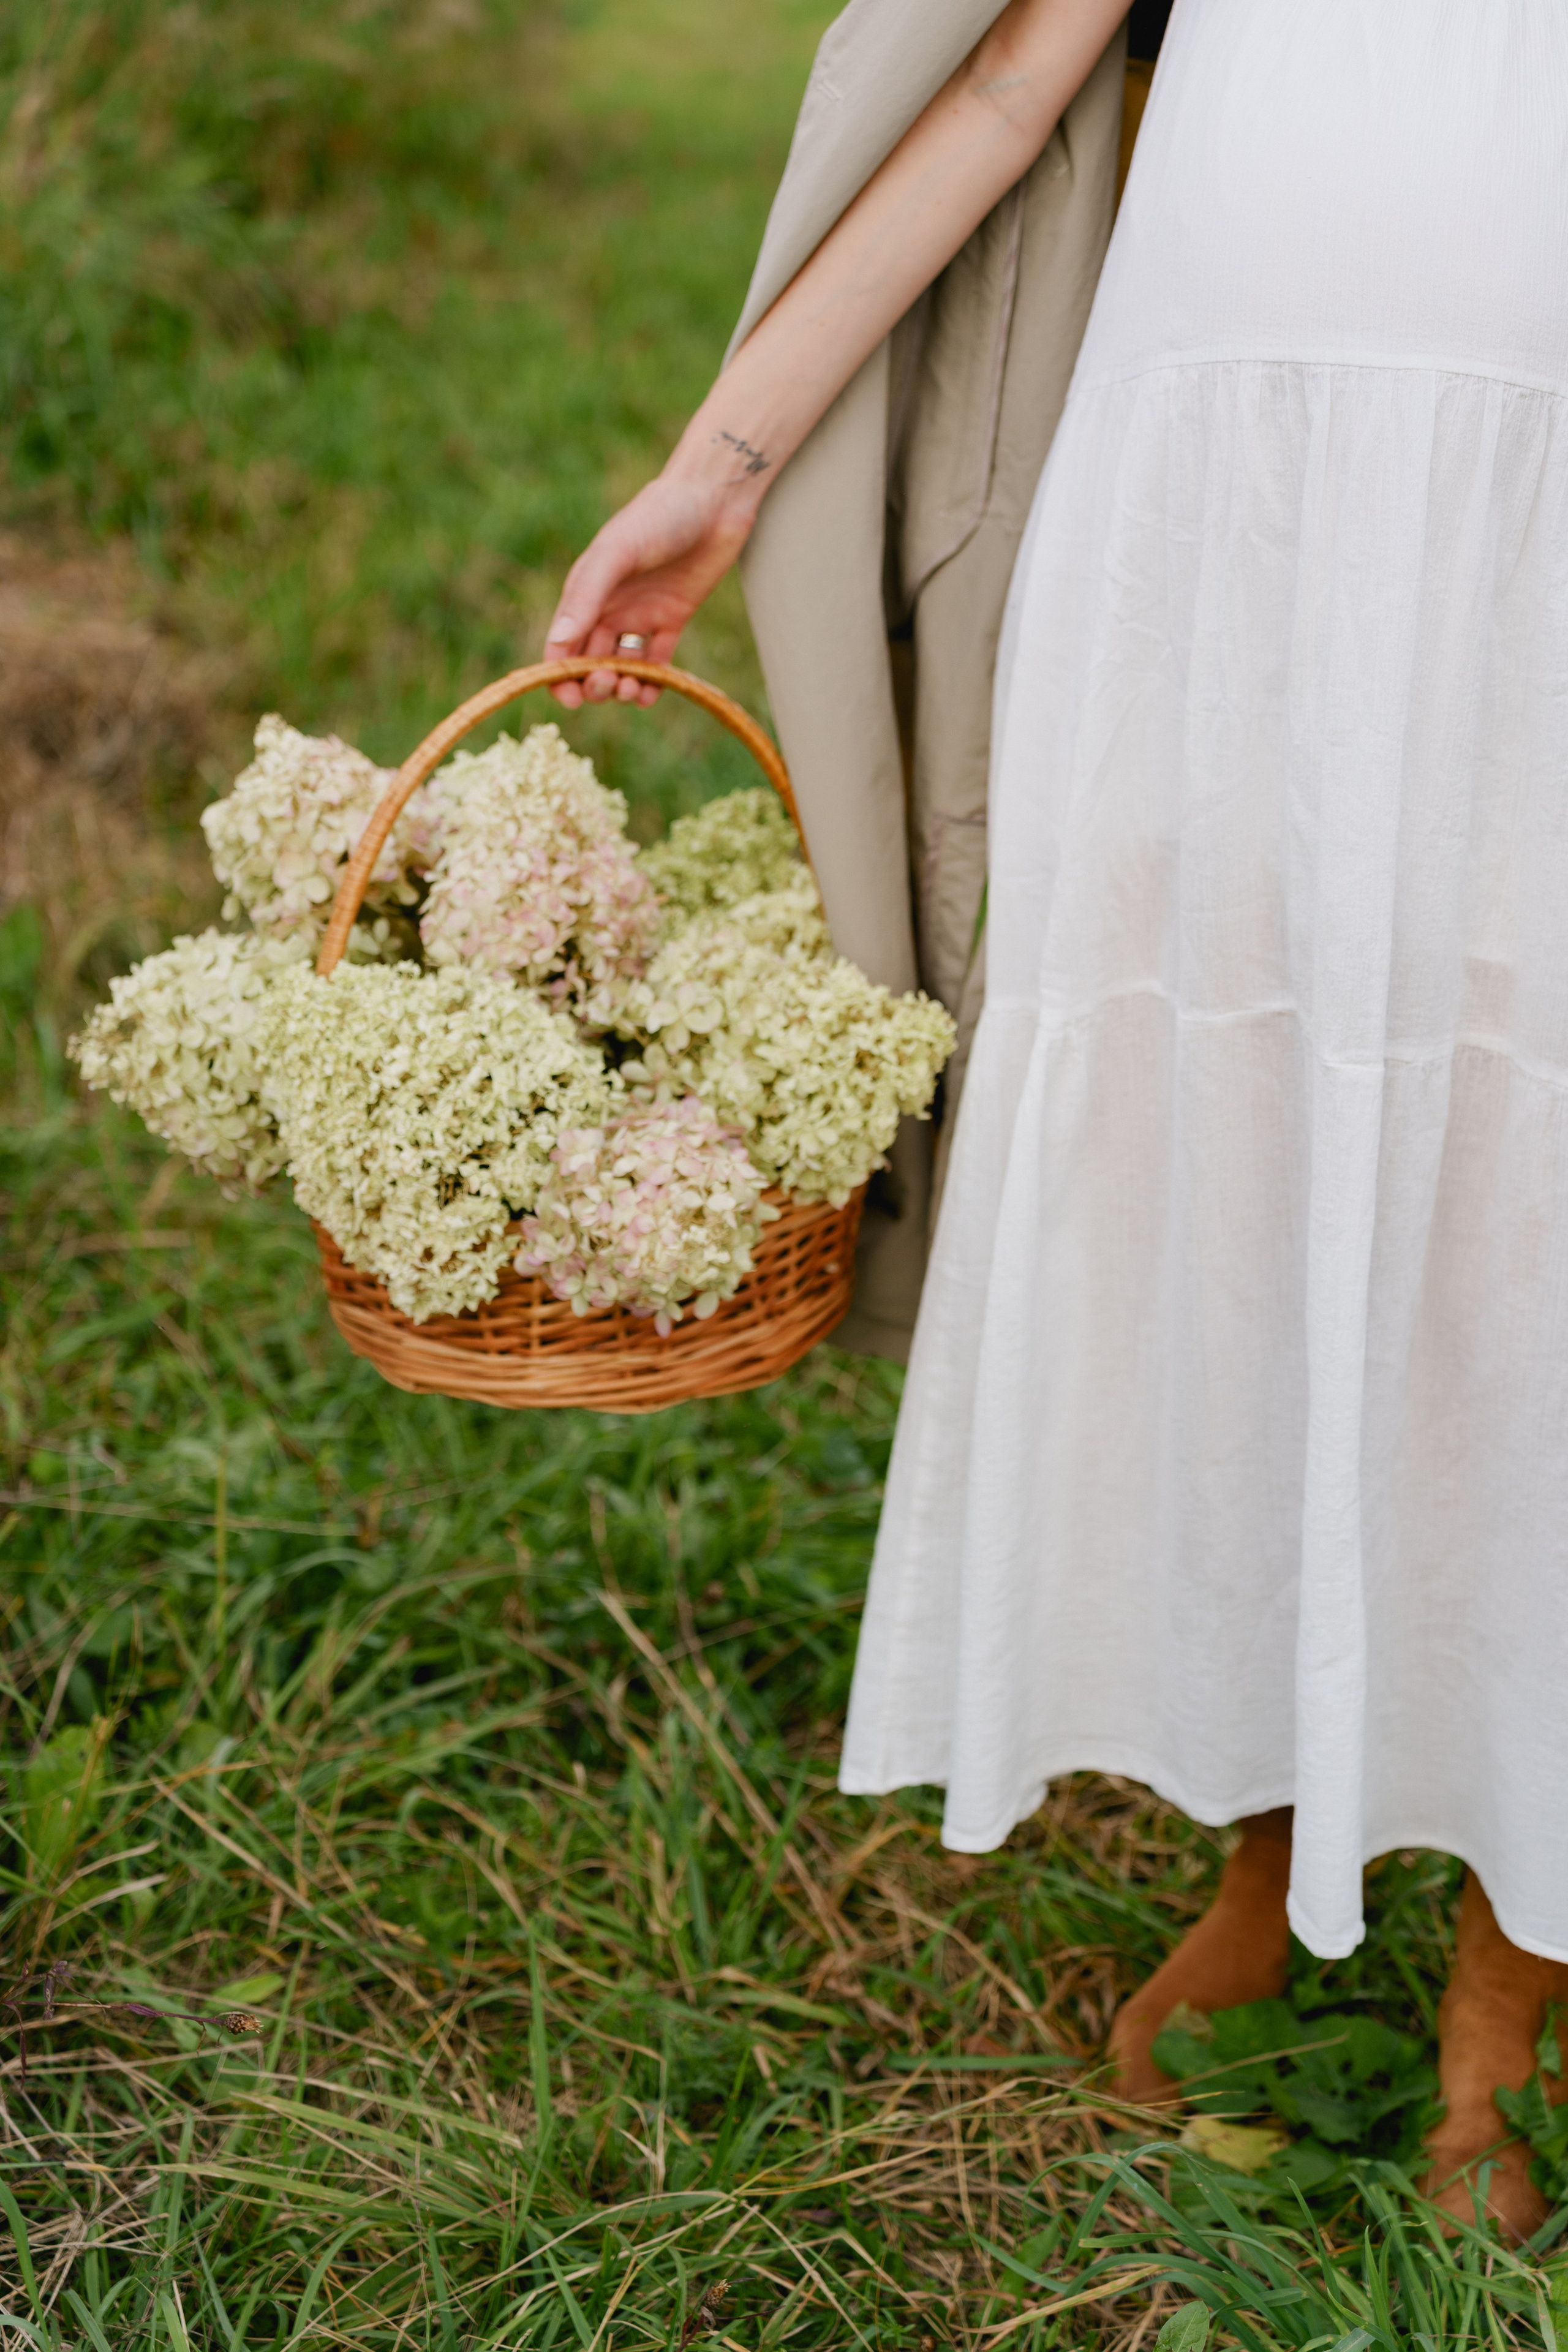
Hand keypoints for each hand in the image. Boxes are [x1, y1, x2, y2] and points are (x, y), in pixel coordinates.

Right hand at [543, 470, 758, 708]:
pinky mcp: (672, 619)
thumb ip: (587, 597)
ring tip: (633, 688)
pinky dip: (652, 684)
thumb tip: (558, 643)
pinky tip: (650, 693)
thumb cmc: (658, 516)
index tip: (570, 698)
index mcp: (585, 592)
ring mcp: (640, 615)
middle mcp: (609, 607)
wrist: (713, 500)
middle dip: (594, 683)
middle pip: (590, 662)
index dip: (560, 675)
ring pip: (621, 667)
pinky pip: (657, 663)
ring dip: (622, 686)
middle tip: (610, 682)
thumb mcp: (616, 553)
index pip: (562, 645)